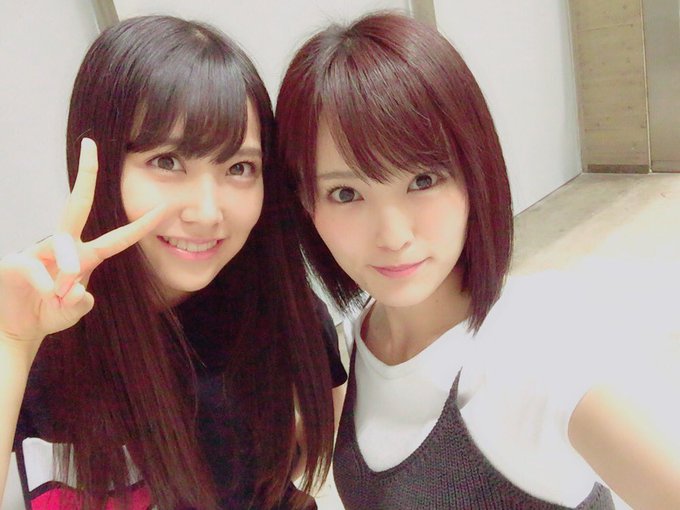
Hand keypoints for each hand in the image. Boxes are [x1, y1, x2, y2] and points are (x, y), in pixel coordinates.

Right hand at [0, 138, 164, 348]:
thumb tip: (80, 290)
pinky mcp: (14, 259)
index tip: (163, 207)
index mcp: (85, 256)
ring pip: (62, 248)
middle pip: (77, 203)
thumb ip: (81, 302)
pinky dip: (46, 286)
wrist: (15, 330)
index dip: (142, 225)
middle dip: (85, 174)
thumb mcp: (73, 310)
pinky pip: (35, 266)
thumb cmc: (47, 313)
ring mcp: (37, 249)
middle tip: (90, 144)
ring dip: (65, 276)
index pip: (119, 238)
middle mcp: (63, 245)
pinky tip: (45, 295)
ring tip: (57, 298)